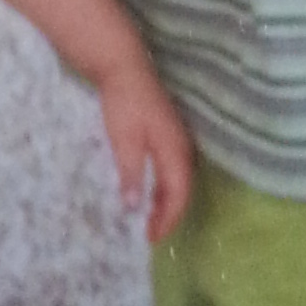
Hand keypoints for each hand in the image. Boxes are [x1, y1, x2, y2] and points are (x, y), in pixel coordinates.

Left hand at [98, 66, 193, 245]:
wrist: (123, 68)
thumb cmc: (123, 103)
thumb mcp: (124, 141)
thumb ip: (131, 174)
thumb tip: (134, 207)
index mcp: (175, 150)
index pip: (178, 194)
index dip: (168, 219)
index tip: (152, 238)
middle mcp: (183, 146)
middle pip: (182, 189)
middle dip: (170, 215)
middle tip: (151, 234)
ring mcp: (178, 138)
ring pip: (179, 179)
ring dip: (168, 202)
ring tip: (151, 219)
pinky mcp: (169, 133)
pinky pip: (173, 168)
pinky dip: (165, 187)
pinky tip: (153, 192)